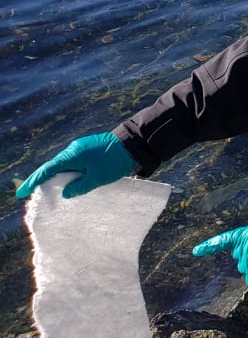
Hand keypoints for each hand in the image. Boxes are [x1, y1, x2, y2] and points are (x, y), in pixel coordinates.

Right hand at [16, 132, 136, 199]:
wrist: (135, 143)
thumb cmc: (115, 161)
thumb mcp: (97, 178)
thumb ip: (79, 187)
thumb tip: (65, 193)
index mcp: (71, 155)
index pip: (47, 170)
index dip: (33, 182)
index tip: (21, 192)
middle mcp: (73, 150)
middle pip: (53, 167)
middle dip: (43, 180)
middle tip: (34, 194)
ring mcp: (81, 148)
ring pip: (64, 165)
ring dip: (58, 177)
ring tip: (51, 191)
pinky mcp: (90, 149)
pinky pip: (74, 163)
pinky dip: (69, 173)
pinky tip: (70, 182)